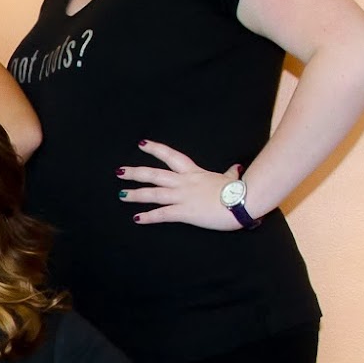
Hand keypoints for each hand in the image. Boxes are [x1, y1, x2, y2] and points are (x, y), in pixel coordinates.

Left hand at [118, 143, 243, 229]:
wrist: (244, 201)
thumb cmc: (239, 191)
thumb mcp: (231, 179)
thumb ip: (229, 174)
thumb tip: (235, 167)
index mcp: (194, 173)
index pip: (171, 156)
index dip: (155, 149)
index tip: (141, 144)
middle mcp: (185, 182)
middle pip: (155, 174)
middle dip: (136, 173)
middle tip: (119, 172)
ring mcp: (183, 196)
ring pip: (154, 193)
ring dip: (136, 194)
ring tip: (121, 195)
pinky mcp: (185, 212)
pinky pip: (163, 214)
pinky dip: (149, 216)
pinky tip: (137, 218)